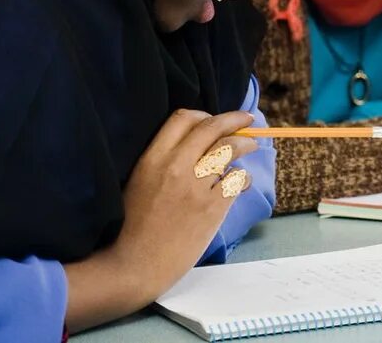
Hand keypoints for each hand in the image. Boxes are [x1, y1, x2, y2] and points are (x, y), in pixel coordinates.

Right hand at [65, 108, 255, 330]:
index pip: (183, 118)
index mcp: (152, 158)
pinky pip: (237, 180)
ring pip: (230, 150)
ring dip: (244, 145)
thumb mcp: (138, 183)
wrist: (134, 265)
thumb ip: (163, 161)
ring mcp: (196, 186)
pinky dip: (242, 178)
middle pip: (212, 128)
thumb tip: (194, 146)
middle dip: (234, 119)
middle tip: (247, 119)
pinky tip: (241, 182)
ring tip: (250, 146)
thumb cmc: (131, 227)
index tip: (213, 119)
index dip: (203, 115)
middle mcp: (176, 166)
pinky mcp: (213, 207)